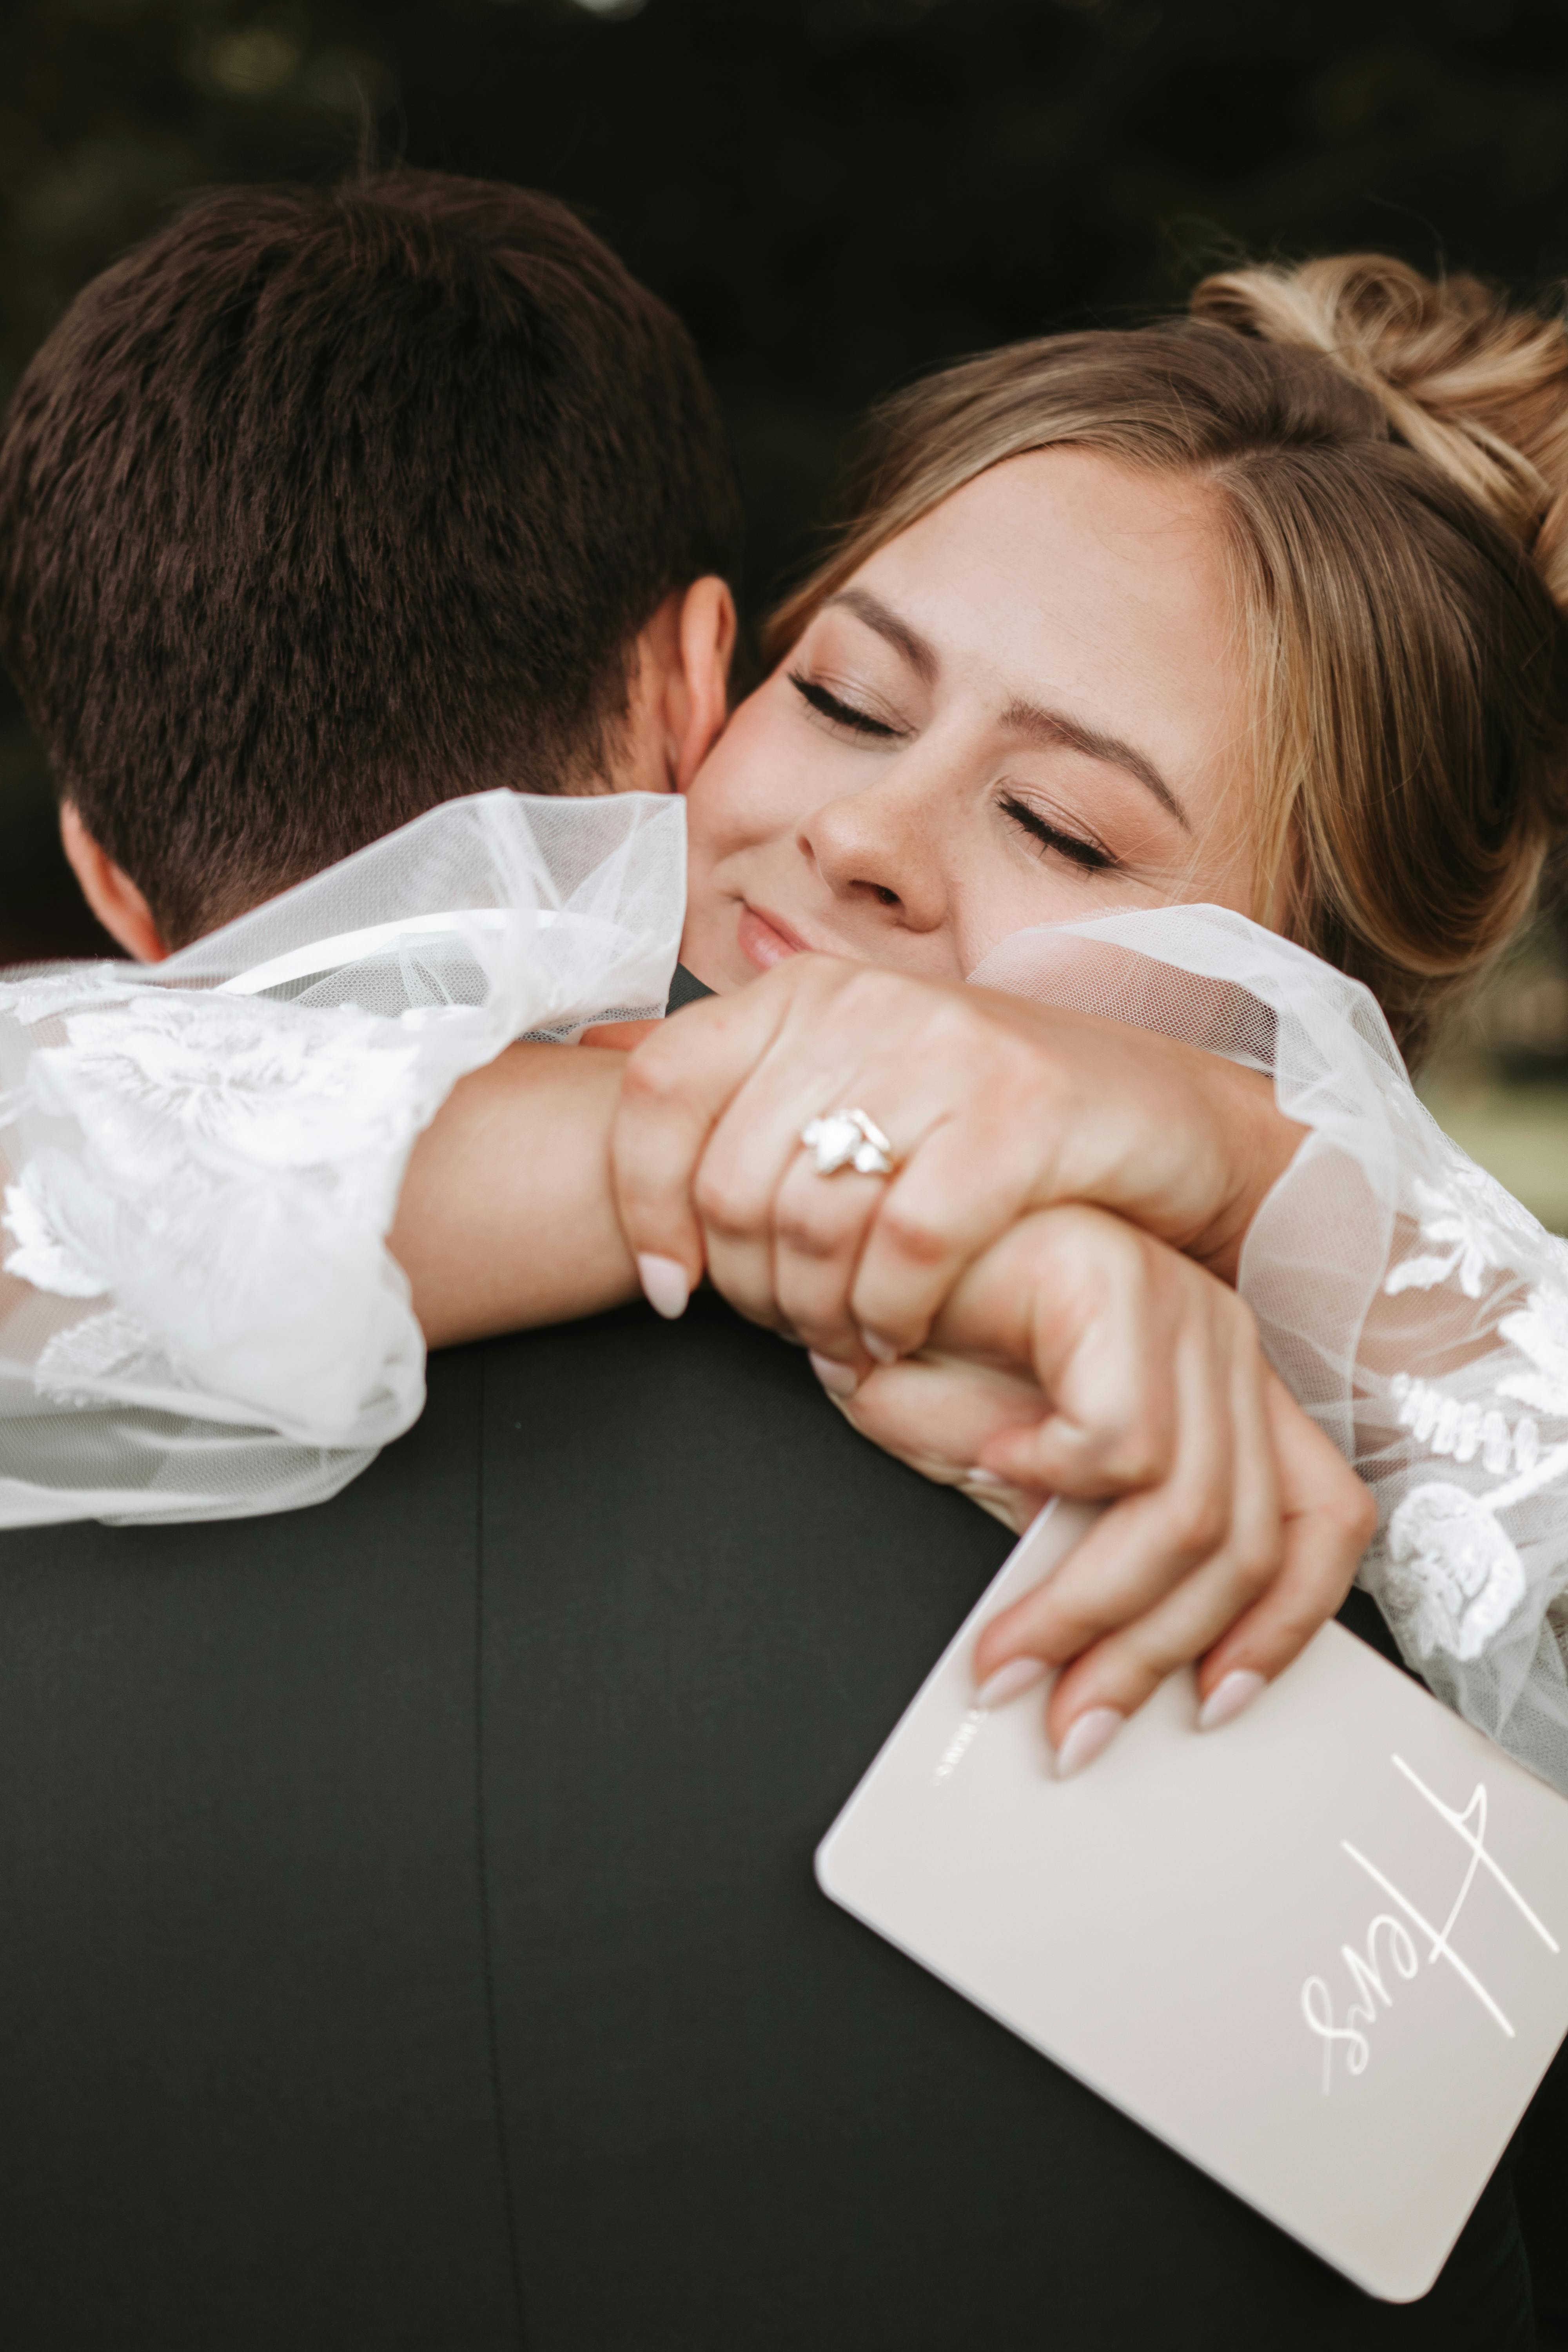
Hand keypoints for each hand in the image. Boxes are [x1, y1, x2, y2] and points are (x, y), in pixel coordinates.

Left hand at [612, 954, 1300, 1361]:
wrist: (1167, 1118)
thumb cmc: (993, 1124)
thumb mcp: (862, 1086)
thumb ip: (752, 1096)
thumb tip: (612, 1103)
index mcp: (805, 991)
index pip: (661, 1089)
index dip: (644, 1203)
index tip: (675, 1287)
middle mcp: (864, 1001)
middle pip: (732, 1180)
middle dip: (750, 1288)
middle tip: (793, 1329)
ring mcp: (946, 1049)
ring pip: (813, 1221)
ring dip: (818, 1316)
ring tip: (847, 1340)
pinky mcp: (1021, 1114)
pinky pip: (906, 1247)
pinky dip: (889, 1314)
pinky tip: (900, 1332)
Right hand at [817, 1205, 1374, 1771]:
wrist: (852, 1253)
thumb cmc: (926, 1350)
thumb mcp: (1019, 1477)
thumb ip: (1086, 1545)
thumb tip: (1114, 1663)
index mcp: (1223, 1388)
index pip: (1323, 1520)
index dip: (1284, 1629)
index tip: (1211, 1707)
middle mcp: (1223, 1344)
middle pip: (1251, 1540)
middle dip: (1151, 1656)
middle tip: (1071, 1724)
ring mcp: (1180, 1308)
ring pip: (1190, 1513)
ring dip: (1088, 1612)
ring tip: (1008, 1657)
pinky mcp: (1119, 1284)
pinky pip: (1121, 1439)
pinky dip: (1050, 1476)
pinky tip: (991, 1462)